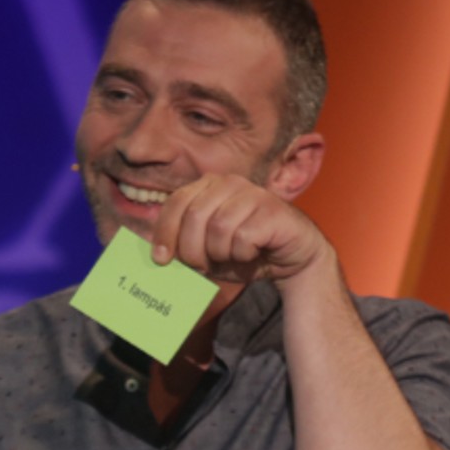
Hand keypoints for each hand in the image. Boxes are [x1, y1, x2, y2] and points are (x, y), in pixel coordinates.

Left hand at [151, 174, 330, 285]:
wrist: (291, 258)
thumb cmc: (245, 251)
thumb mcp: (207, 251)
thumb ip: (184, 246)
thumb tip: (158, 255)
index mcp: (208, 186)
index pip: (176, 202)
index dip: (165, 232)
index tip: (161, 259)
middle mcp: (229, 182)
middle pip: (194, 216)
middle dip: (192, 250)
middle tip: (202, 267)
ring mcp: (253, 192)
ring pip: (218, 227)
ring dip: (221, 253)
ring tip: (232, 256)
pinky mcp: (272, 209)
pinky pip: (243, 236)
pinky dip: (243, 253)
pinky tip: (253, 252)